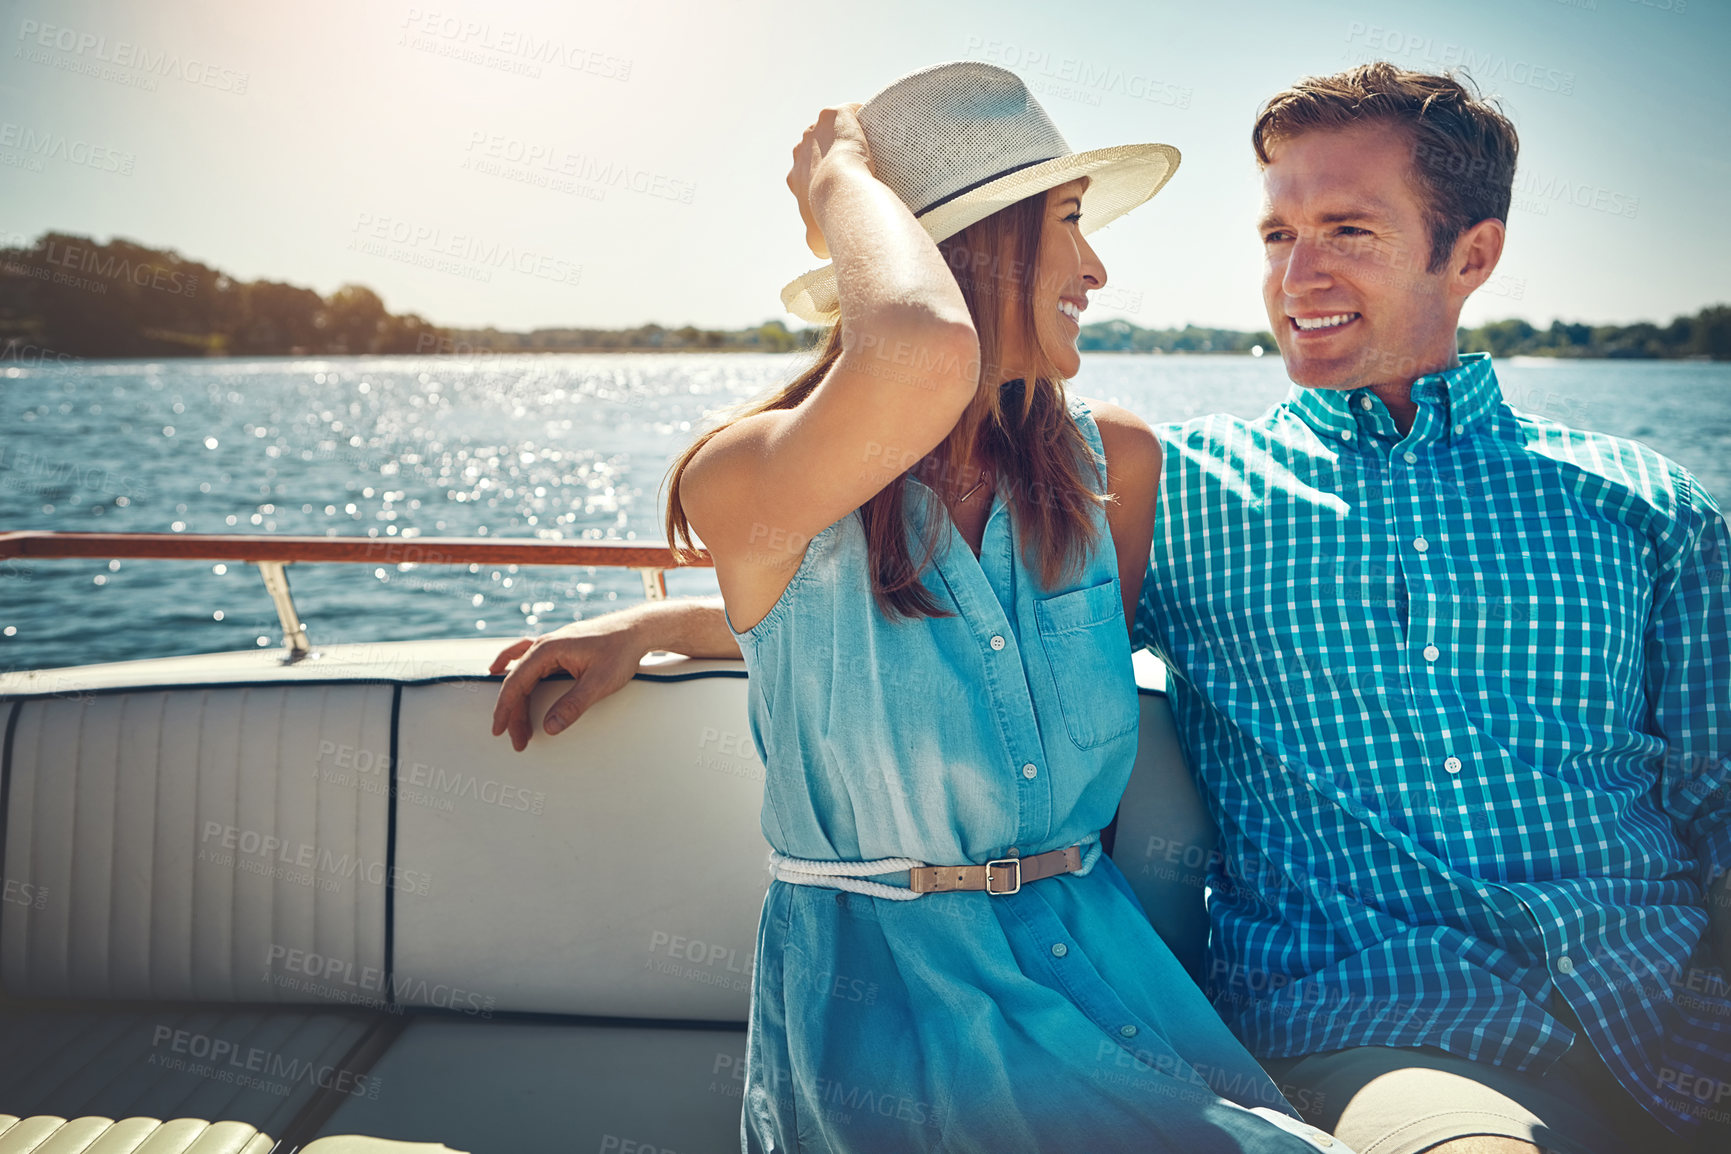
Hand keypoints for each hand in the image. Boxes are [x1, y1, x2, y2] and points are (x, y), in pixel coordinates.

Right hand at [488, 615, 650, 751]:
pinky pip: (529, 660)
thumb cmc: (620, 650)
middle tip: (518, 739)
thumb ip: (573, 705)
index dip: (505, 709)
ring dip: (517, 698)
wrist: (637, 629)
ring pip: (522, 673)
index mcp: (548, 649)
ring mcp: (552, 645)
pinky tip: (503, 670)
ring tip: (515, 723)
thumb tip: (550, 727)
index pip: (516, 682)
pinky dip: (515, 669)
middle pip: (517, 681)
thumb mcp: (599, 683)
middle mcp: (545, 645)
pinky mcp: (560, 649)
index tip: (500, 730)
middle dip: (514, 712)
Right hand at [787, 102, 869, 259]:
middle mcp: (800, 149)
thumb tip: (820, 251)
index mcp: (795, 176)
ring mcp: (815, 129)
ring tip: (872, 146)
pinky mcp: (834, 114)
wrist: (842, 192)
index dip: (824, 176)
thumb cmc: (830, 219)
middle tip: (859, 166)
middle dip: (832, 153)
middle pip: (817, 146)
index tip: (842, 185)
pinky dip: (862, 116)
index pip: (806, 170)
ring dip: (846, 133)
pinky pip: (850, 111)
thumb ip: (815, 240)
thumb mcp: (816, 240)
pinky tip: (880, 127)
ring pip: (832, 127)